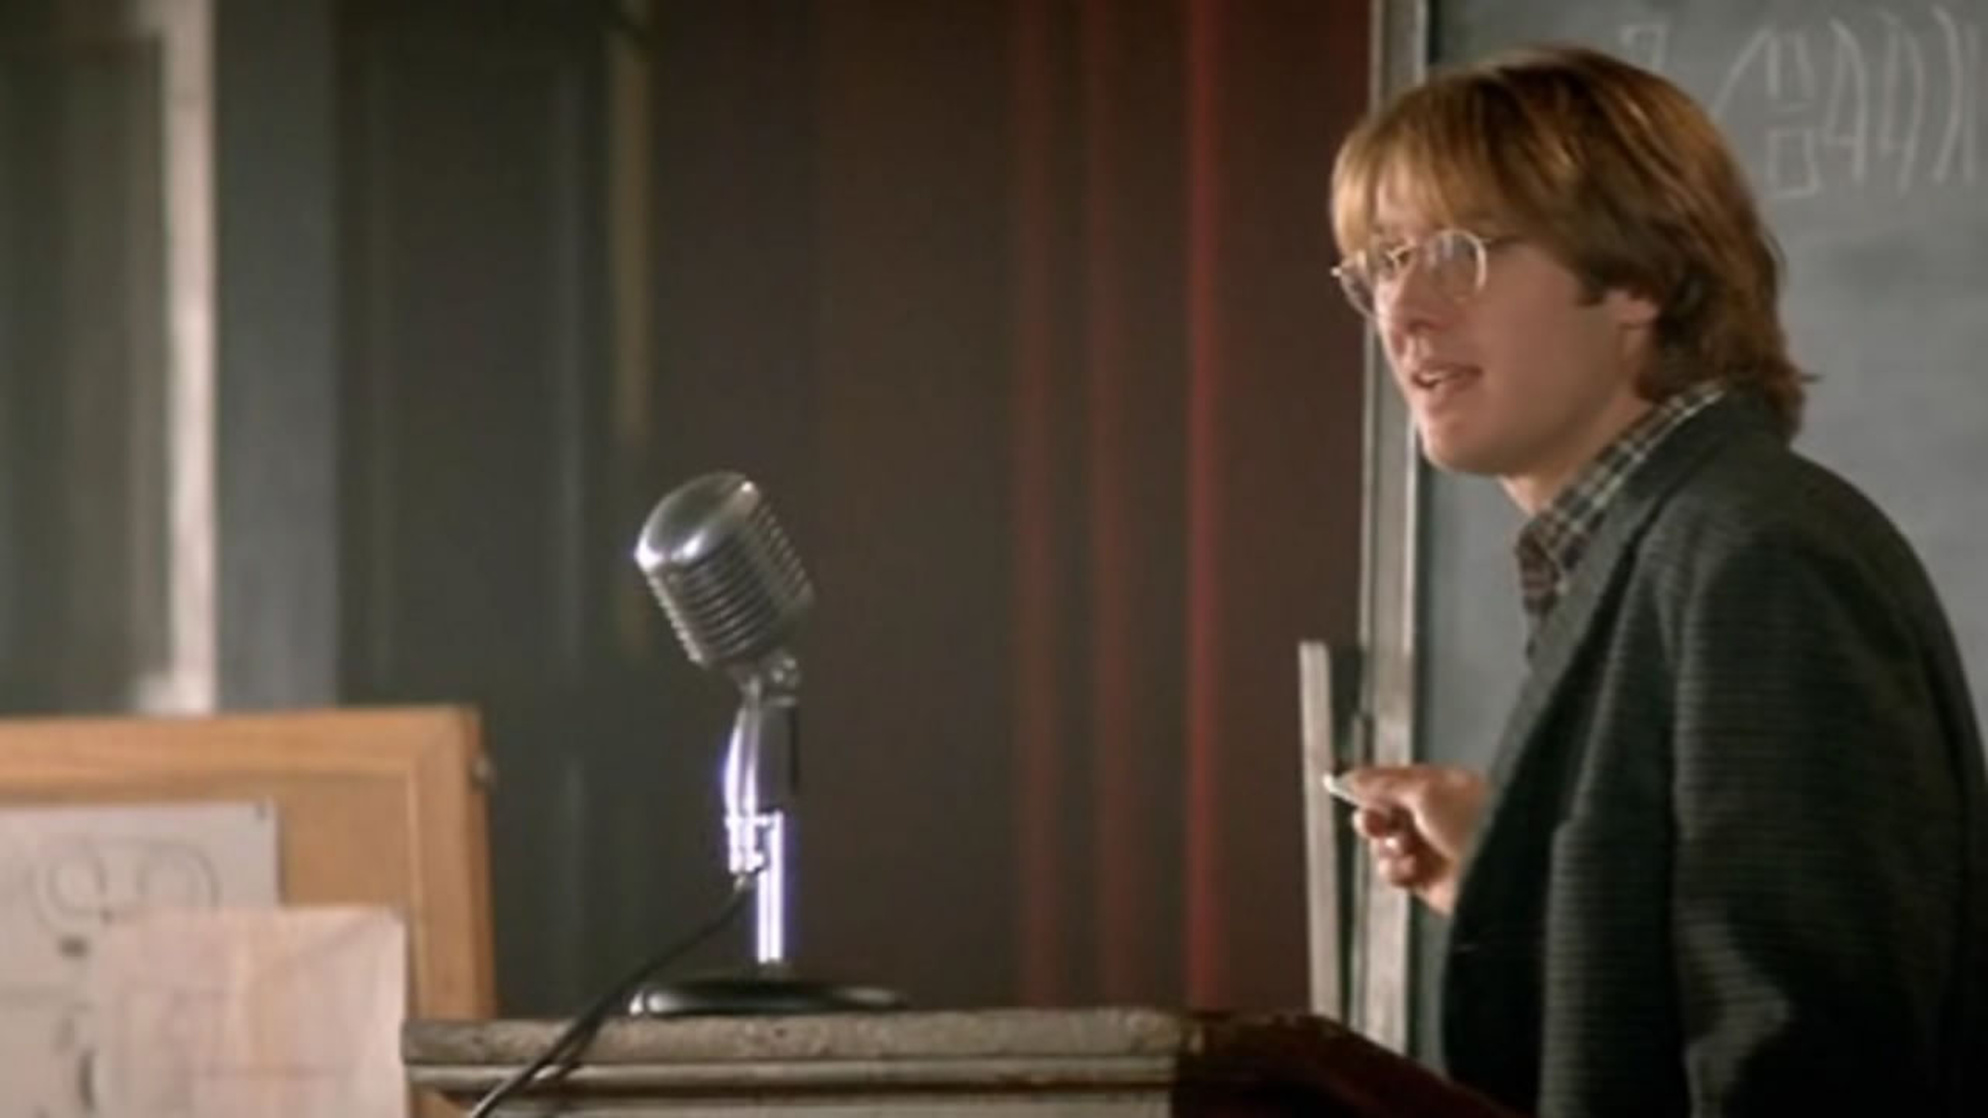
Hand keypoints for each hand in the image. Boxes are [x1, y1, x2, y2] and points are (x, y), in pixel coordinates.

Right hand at [1333, 764, 1488, 915]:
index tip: (1348, 786)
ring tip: (1402, 847)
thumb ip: (1385, 785)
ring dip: (1386, 846)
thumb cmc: (1473, 821)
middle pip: (1385, 813)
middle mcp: (1435, 817)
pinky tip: (1411, 867)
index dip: (1372, 783)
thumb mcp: (1425, 792)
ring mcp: (1430, 848)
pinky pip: (1393, 871)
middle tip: (1373, 823)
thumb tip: (1354, 778)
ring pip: (1384, 845)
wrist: (1499, 870)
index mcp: (1441, 787)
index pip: (1397, 780)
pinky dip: (1396, 869)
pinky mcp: (1426, 879)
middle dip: (1373, 818)